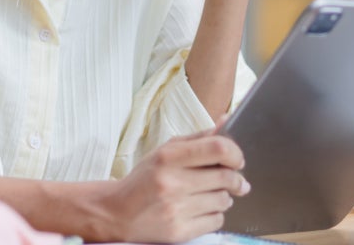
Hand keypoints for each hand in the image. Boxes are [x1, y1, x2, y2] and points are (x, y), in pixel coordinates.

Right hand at [96, 131, 249, 242]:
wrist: (116, 213)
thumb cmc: (144, 179)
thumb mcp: (165, 151)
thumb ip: (198, 138)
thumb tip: (226, 121)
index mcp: (168, 157)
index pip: (217, 148)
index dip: (235, 153)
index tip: (237, 159)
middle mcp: (172, 183)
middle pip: (226, 177)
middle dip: (235, 178)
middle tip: (234, 180)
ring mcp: (175, 209)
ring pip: (223, 200)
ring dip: (224, 197)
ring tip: (210, 193)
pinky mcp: (178, 231)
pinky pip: (216, 221)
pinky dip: (215, 215)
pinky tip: (202, 209)